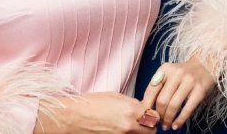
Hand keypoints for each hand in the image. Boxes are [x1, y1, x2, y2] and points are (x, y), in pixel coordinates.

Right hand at [33, 91, 155, 133]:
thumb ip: (131, 102)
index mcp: (131, 110)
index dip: (152, 115)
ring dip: (139, 132)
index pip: (153, 117)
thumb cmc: (91, 104)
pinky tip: (120, 130)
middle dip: (148, 126)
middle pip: (151, 131)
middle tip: (141, 122)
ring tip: (129, 126)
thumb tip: (141, 107)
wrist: (73, 117)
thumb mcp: (114, 96)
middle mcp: (129, 125)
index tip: (149, 114)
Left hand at [140, 54, 216, 130]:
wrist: (205, 65)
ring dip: (168, 120)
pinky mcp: (200, 90)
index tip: (146, 117)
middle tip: (158, 122)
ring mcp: (189, 81)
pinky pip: (187, 109)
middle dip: (158, 115)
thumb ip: (158, 87)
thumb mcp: (169, 74)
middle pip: (162, 100)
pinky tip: (176, 126)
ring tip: (166, 126)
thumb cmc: (183, 74)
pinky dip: (180, 120)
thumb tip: (146, 109)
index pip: (151, 90)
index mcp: (165, 69)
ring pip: (173, 106)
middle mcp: (176, 73)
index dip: (146, 106)